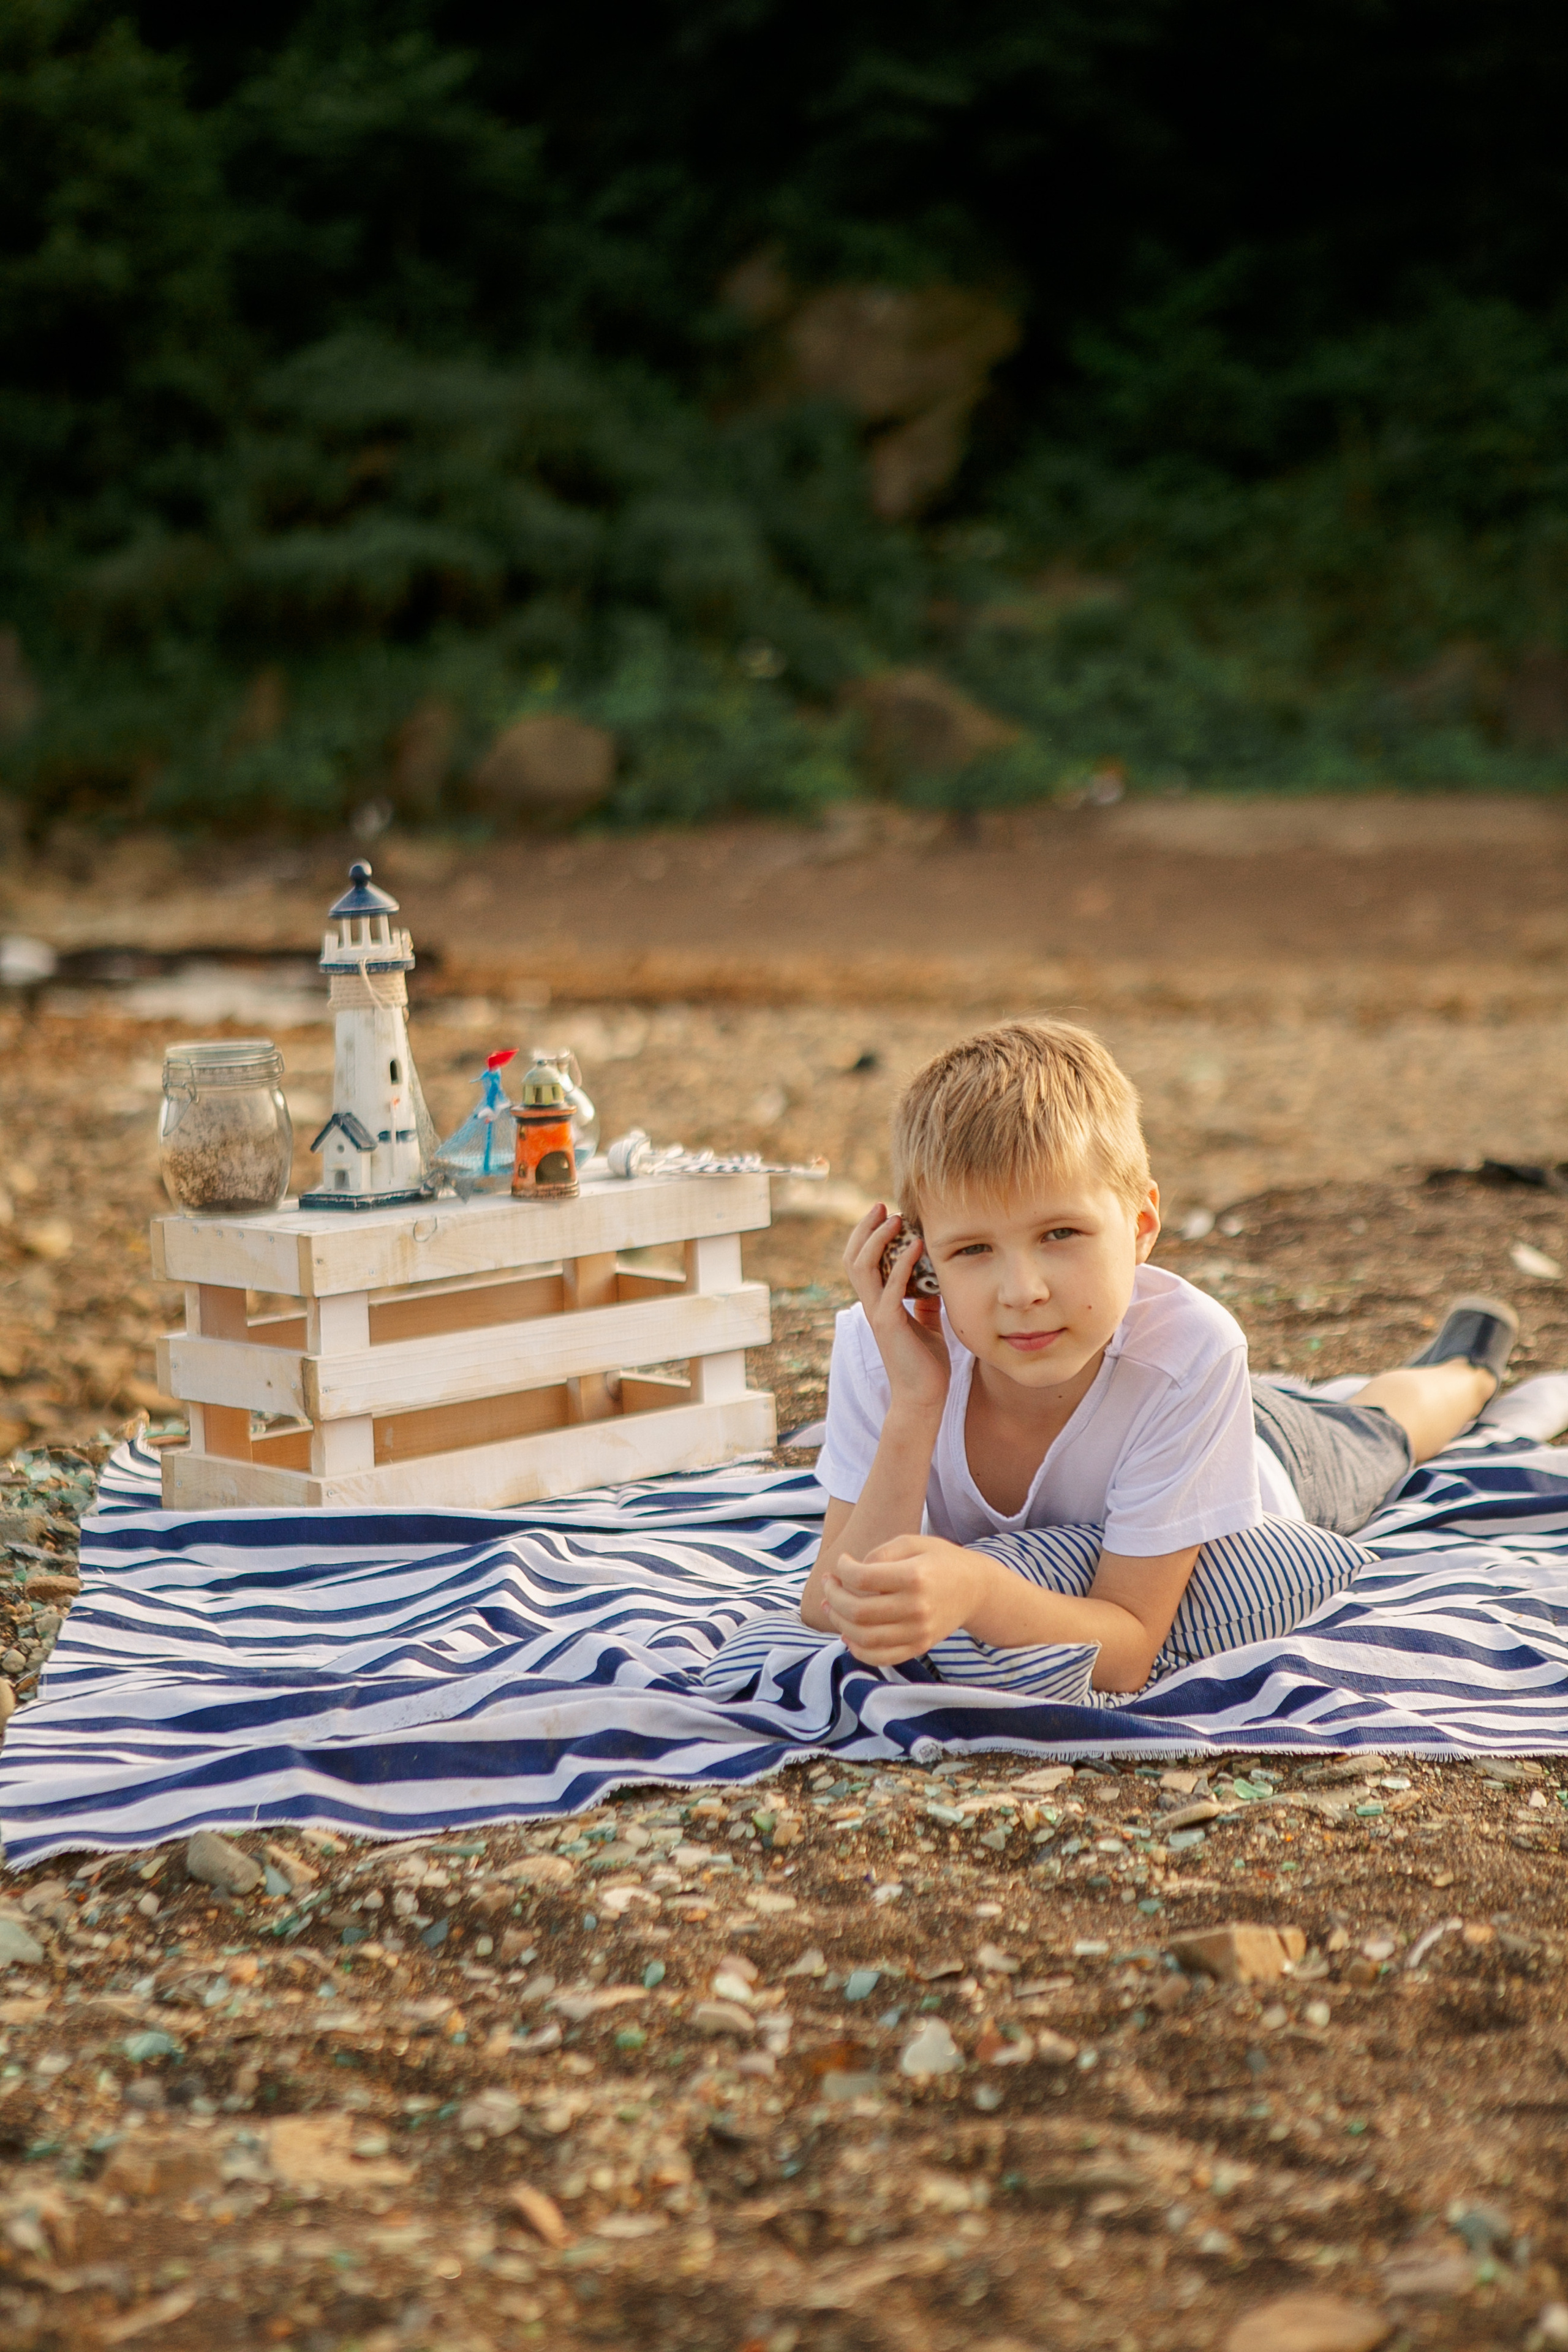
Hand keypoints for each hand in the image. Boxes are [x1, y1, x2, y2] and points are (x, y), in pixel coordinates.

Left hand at [821, 1532, 992, 1665]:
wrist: (976, 1589)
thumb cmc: (940, 1560)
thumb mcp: (913, 1543)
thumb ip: (880, 1553)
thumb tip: (851, 1574)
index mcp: (915, 1576)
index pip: (862, 1578)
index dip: (842, 1570)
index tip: (842, 1563)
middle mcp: (917, 1608)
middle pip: (858, 1611)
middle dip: (833, 1597)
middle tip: (829, 1584)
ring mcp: (918, 1632)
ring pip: (864, 1638)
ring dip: (838, 1622)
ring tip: (830, 1606)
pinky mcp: (919, 1646)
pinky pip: (880, 1657)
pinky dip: (857, 1649)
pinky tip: (847, 1633)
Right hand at [843, 1204, 948, 1421]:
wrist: (924, 1397)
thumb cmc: (926, 1363)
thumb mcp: (927, 1324)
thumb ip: (923, 1302)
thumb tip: (932, 1281)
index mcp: (878, 1303)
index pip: (862, 1261)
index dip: (867, 1236)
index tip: (885, 1214)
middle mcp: (872, 1305)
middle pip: (854, 1257)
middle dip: (865, 1228)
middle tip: (881, 1206)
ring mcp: (878, 1313)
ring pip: (863, 1267)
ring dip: (878, 1239)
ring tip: (895, 1219)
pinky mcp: (889, 1324)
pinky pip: (890, 1286)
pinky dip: (901, 1262)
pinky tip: (915, 1246)